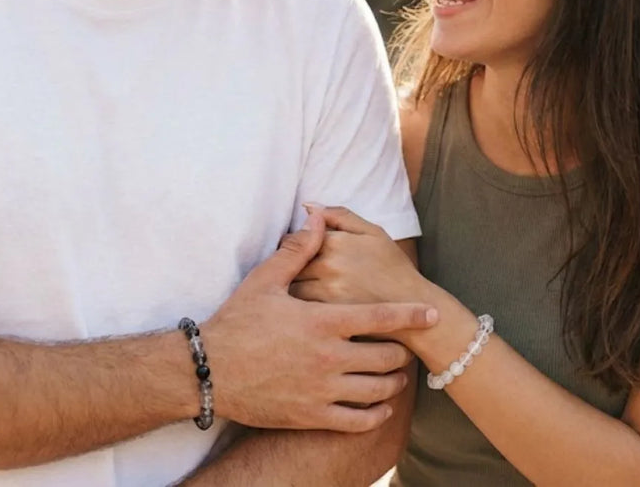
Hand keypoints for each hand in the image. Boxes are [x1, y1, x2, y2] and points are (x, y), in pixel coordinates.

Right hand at [202, 213, 436, 432]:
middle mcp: (328, 357)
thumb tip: (317, 218)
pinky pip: (357, 421)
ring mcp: (321, 390)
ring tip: (396, 377)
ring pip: (377, 390)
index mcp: (322, 320)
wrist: (207, 371)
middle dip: (402, 351)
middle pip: (386, 356)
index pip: (380, 316)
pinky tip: (380, 407)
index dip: (410, 315)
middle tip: (406, 348)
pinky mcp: (312, 416)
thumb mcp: (265, 280)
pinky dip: (376, 414)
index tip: (431, 314)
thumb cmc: (237, 322)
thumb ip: (298, 250)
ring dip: (393, 383)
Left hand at [290, 205, 430, 309]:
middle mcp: (328, 265)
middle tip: (291, 274)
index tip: (297, 255)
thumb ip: (339, 215)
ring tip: (295, 293)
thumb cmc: (393, 268)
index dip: (292, 249)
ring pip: (290, 288)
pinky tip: (304, 310)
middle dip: (286, 269)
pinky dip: (298, 308)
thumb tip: (308, 206)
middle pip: (288, 264)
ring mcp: (326, 292)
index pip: (294, 240)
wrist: (413, 306)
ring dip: (289, 289)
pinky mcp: (327, 316)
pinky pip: (300, 309)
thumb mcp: (373, 232)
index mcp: (336, 241)